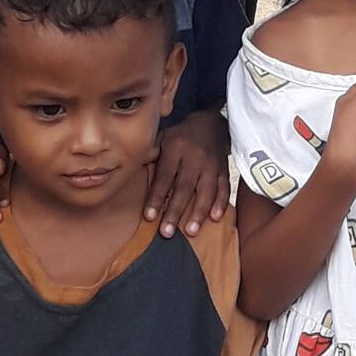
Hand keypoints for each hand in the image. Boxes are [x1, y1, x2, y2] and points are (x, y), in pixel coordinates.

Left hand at [145, 110, 231, 236]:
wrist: (211, 123)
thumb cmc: (180, 136)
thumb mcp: (162, 137)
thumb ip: (150, 153)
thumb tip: (131, 167)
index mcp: (175, 147)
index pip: (165, 176)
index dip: (156, 197)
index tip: (149, 217)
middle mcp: (195, 156)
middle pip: (185, 186)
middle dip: (175, 210)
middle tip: (167, 232)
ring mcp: (212, 164)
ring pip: (207, 190)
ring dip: (199, 212)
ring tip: (190, 231)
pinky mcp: (224, 169)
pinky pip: (224, 187)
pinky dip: (221, 203)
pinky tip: (215, 218)